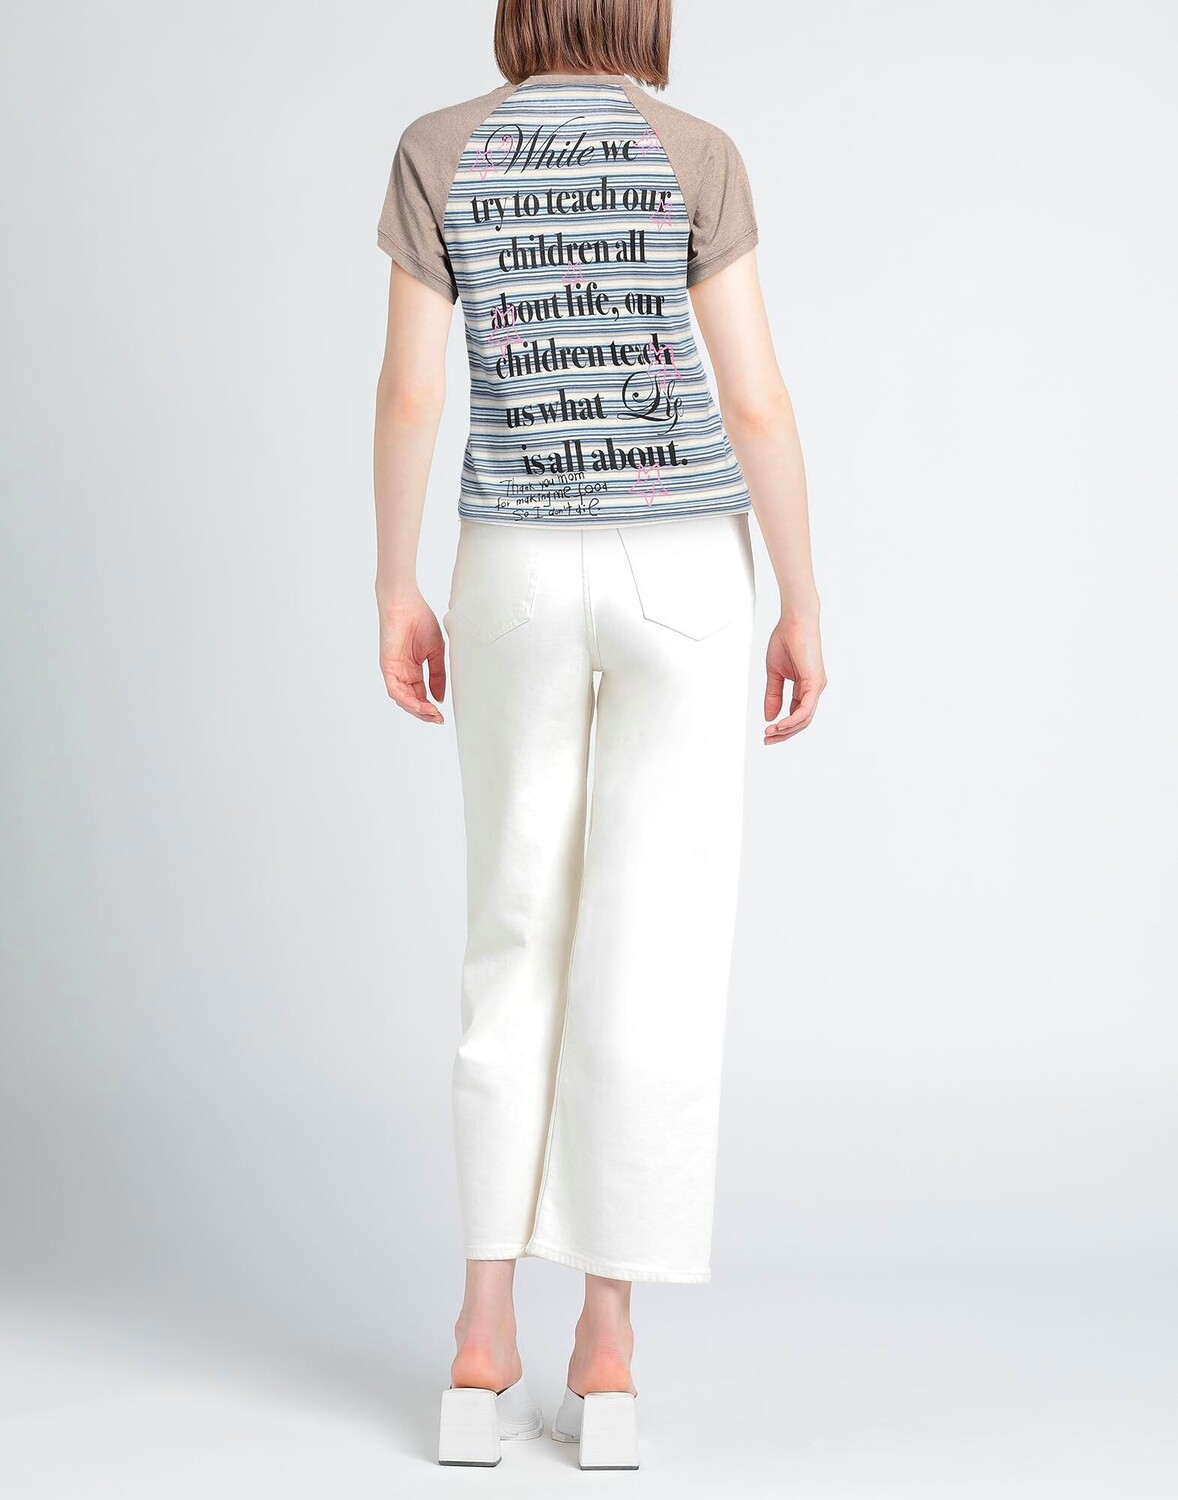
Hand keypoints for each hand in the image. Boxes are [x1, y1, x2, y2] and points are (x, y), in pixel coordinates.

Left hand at [378, 591, 446, 723]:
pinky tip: (418, 705)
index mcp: (413, 670)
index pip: (421, 696)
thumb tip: (440, 698)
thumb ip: (437, 675)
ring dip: (417, 709)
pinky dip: (406, 699)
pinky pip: (394, 689)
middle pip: (412, 701)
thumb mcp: (436, 652)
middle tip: (438, 719)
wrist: (405, 603)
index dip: (431, 708)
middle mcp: (402, 673)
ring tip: (431, 714)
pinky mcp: (387, 666)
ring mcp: (394, 671)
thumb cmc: (420, 620)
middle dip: (425, 713)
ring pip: (402, 699)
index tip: (443, 717)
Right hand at [764, 613, 825, 744]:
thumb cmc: (787, 640)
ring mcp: (816, 686)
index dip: (782, 727)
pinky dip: (793, 720)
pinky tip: (780, 725)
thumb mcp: (774, 673)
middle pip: (802, 721)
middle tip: (767, 740)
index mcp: (805, 687)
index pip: (796, 714)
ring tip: (770, 733)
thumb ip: (773, 695)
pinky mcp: (815, 682)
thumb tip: (769, 716)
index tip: (767, 733)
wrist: (795, 620)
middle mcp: (813, 689)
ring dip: (787, 730)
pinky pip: (806, 709)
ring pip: (804, 718)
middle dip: (784, 734)